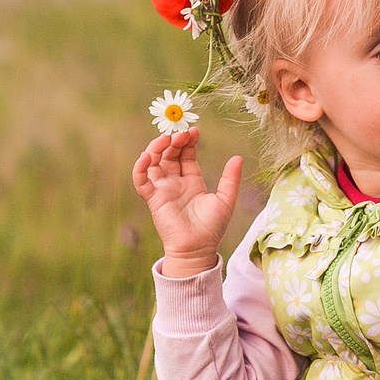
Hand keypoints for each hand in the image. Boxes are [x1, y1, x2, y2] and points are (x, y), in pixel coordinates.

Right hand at [131, 129, 242, 276]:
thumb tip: (238, 157)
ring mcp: (163, 189)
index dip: (189, 141)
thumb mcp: (225, 200)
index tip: (194, 131)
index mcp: (192, 181)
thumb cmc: (212, 228)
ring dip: (156, 148)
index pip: (186, 154)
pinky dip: (140, 167)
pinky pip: (141, 180)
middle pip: (169, 154)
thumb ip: (230, 179)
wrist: (198, 249)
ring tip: (166, 139)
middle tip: (181, 133)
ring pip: (153, 162)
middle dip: (174, 141)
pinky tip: (147, 156)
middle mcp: (175, 182)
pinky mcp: (152, 198)